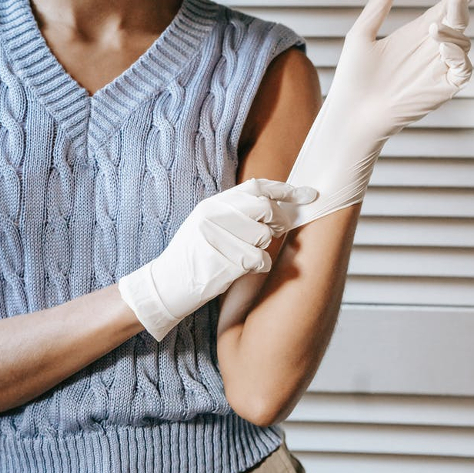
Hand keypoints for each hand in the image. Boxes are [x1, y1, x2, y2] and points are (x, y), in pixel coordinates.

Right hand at [117, 177, 316, 340]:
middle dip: (277, 223)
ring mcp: (217, 239)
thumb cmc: (192, 257)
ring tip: (247, 256)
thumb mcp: (206, 224)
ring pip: (265, 237)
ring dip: (264, 249)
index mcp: (212, 204)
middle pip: (266, 210)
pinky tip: (244, 269)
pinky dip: (259, 266)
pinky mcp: (222, 262)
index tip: (308, 194)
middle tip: (273, 233)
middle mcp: (213, 216)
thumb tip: (274, 205)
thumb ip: (235, 212)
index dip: (286, 190)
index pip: (256, 187)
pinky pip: (259, 260)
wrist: (165, 285)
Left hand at [332, 0, 473, 140]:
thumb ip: (377, 8)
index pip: (445, 8)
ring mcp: (438, 69)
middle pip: (458, 21)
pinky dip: (459, 56)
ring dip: (453, 31)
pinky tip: (444, 49)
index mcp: (414, 34)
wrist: (352, 111)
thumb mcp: (361, 36)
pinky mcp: (443, 88)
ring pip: (463, 42)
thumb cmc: (352, 77)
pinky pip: (464, 69)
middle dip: (462, 5)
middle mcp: (430, 49)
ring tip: (433, 30)